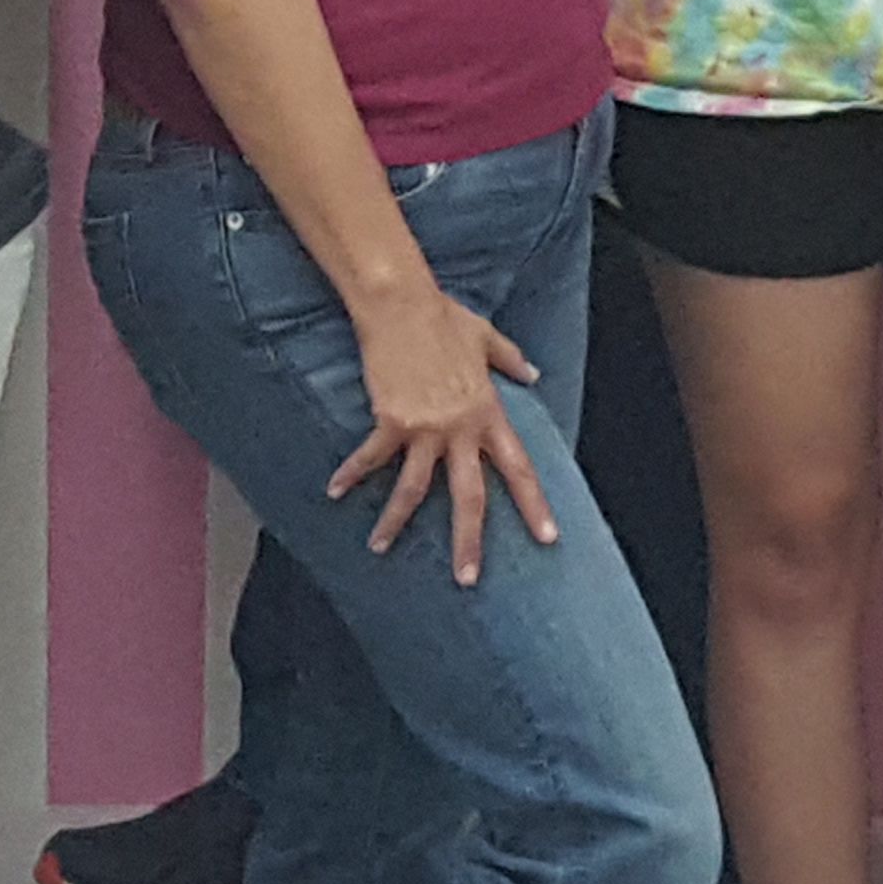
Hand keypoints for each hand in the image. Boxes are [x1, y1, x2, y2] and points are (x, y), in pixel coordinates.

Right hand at [326, 291, 552, 584]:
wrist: (402, 304)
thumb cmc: (444, 315)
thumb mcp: (486, 337)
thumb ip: (512, 360)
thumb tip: (533, 374)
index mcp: (489, 413)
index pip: (519, 468)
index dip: (534, 505)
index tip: (548, 538)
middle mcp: (460, 429)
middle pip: (470, 497)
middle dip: (468, 542)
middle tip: (467, 579)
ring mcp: (425, 428)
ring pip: (412, 490)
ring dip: (394, 523)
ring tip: (378, 548)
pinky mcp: (390, 420)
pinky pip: (371, 458)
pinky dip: (351, 475)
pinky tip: (335, 492)